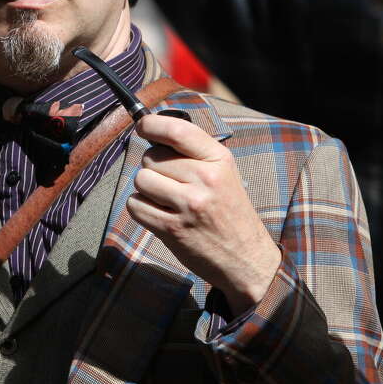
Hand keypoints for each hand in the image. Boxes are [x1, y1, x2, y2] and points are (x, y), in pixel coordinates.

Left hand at [128, 114, 280, 312]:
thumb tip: (153, 131)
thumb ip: (194, 152)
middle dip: (153, 167)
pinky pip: (135, 205)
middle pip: (151, 157)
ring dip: (146, 188)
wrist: (247, 258)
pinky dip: (141, 208)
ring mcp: (189, 204)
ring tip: (166, 199)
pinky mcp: (173, 229)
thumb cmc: (229, 211)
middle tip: (171, 182)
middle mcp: (205, 179)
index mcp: (219, 160)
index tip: (143, 127)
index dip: (151, 124)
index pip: (177, 130)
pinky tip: (159, 214)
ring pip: (141, 179)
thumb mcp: (224, 173)